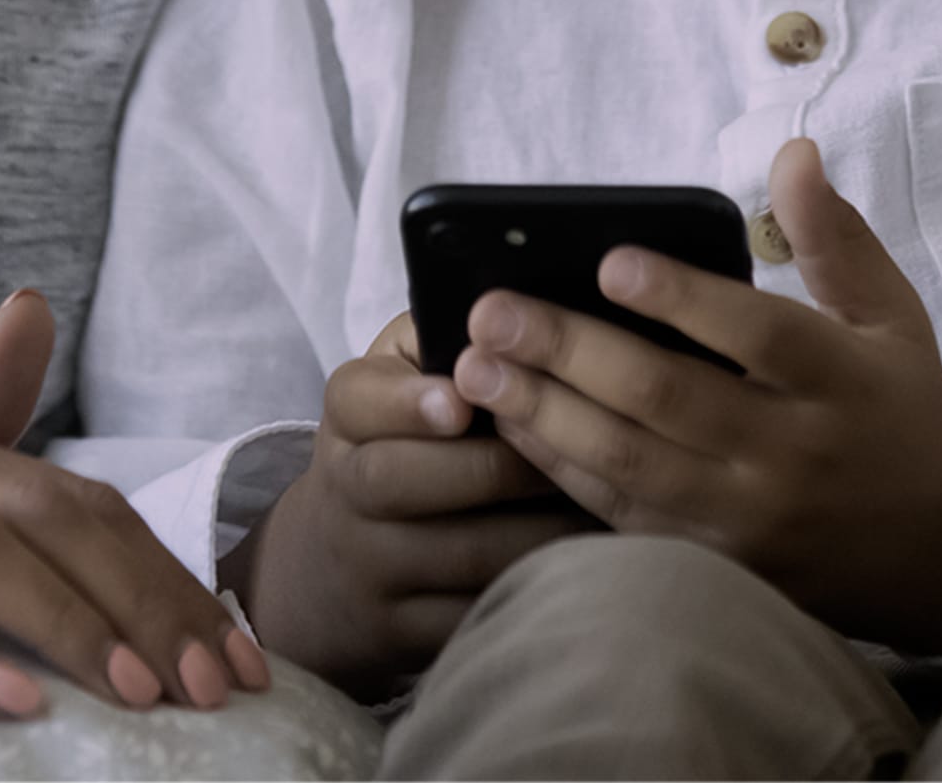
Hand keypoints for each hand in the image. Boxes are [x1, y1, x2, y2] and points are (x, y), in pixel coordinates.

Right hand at [230, 314, 599, 699]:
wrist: (334, 568)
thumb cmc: (400, 445)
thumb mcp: (398, 380)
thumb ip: (441, 338)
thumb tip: (520, 308)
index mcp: (346, 417)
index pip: (358, 402)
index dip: (409, 403)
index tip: (461, 401)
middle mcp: (346, 492)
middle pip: (406, 480)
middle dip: (501, 466)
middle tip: (580, 444)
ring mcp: (371, 568)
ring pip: (461, 553)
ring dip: (540, 528)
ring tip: (607, 502)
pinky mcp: (402, 634)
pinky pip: (477, 614)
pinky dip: (537, 588)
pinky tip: (587, 562)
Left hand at [451, 140, 941, 652]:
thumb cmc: (898, 409)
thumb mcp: (889, 316)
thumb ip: (835, 237)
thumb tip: (792, 151)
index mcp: (839, 380)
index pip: (755, 334)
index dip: (681, 299)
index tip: (609, 261)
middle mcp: (794, 454)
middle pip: (671, 401)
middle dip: (571, 351)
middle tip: (492, 309)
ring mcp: (752, 520)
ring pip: (633, 466)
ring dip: (544, 414)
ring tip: (474, 367)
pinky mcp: (719, 566)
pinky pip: (626, 519)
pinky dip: (562, 473)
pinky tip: (511, 427)